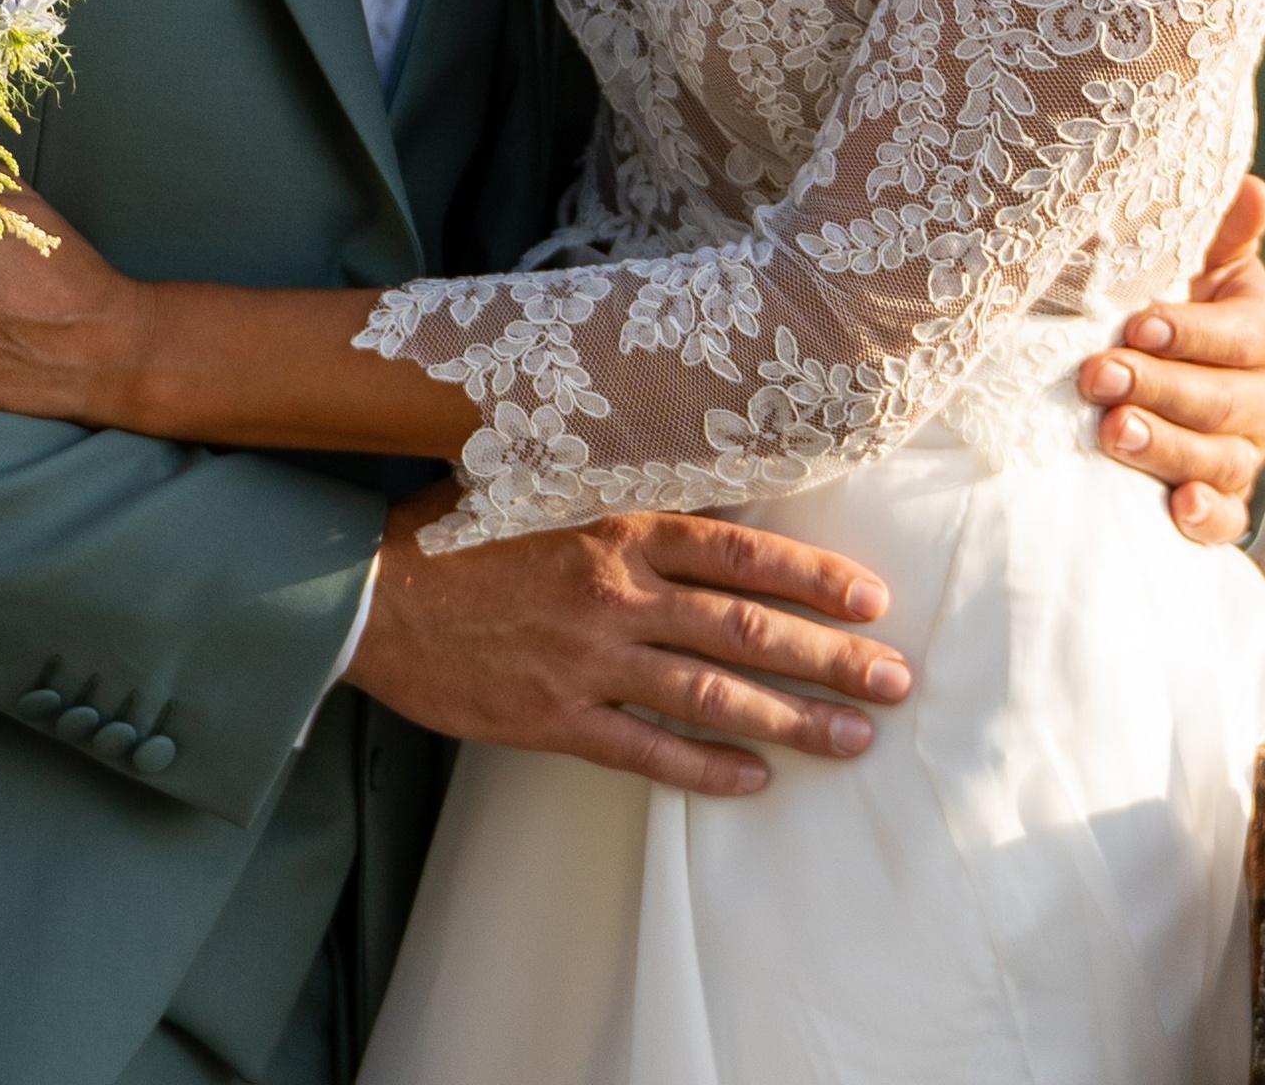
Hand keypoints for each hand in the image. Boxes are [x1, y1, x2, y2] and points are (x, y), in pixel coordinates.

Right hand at [346, 484, 914, 797]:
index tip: (873, 598)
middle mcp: (615, 591)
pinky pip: (645, 750)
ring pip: (711, 695)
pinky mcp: (554, 716)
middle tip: (897, 683)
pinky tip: (754, 781)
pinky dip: (704, 769)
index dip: (814, 575)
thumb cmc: (455, 533)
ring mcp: (587, 658)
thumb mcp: (540, 486)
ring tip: (853, 740)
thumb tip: (690, 483)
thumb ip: (614, 491)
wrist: (367, 593)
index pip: (740, 550)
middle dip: (831, 658)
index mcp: (617, 527)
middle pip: (745, 628)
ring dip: (791, 720)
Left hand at [1078, 174, 1264, 544]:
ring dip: (1166, 448)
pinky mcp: (1225, 500)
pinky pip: (1226, 520)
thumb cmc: (1176, 306)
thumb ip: (1219, 234)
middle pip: (1221, 401)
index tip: (1135, 325)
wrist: (1184, 380)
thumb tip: (1254, 188)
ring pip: (1218, 459)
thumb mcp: (1196, 266)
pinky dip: (1204, 518)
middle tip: (1098, 377)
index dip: (1190, 333)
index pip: (1239, 336)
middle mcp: (1264, 398)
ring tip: (1112, 433)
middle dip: (1159, 389)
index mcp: (1263, 335)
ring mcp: (1245, 453)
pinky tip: (1176, 510)